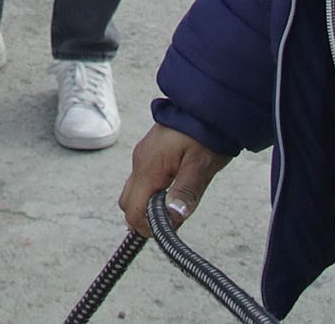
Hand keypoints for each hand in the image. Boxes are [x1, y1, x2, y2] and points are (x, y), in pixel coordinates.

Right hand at [120, 123, 233, 237]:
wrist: (206, 107)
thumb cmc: (205, 135)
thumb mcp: (200, 167)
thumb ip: (185, 193)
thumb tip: (173, 218)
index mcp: (148, 168)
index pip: (132, 210)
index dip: (146, 226)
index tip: (168, 229)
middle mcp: (139, 163)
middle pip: (128, 203)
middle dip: (144, 217)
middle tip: (171, 219)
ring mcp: (142, 157)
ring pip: (134, 191)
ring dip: (149, 204)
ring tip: (175, 203)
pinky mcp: (149, 154)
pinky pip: (143, 179)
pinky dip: (153, 191)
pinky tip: (174, 187)